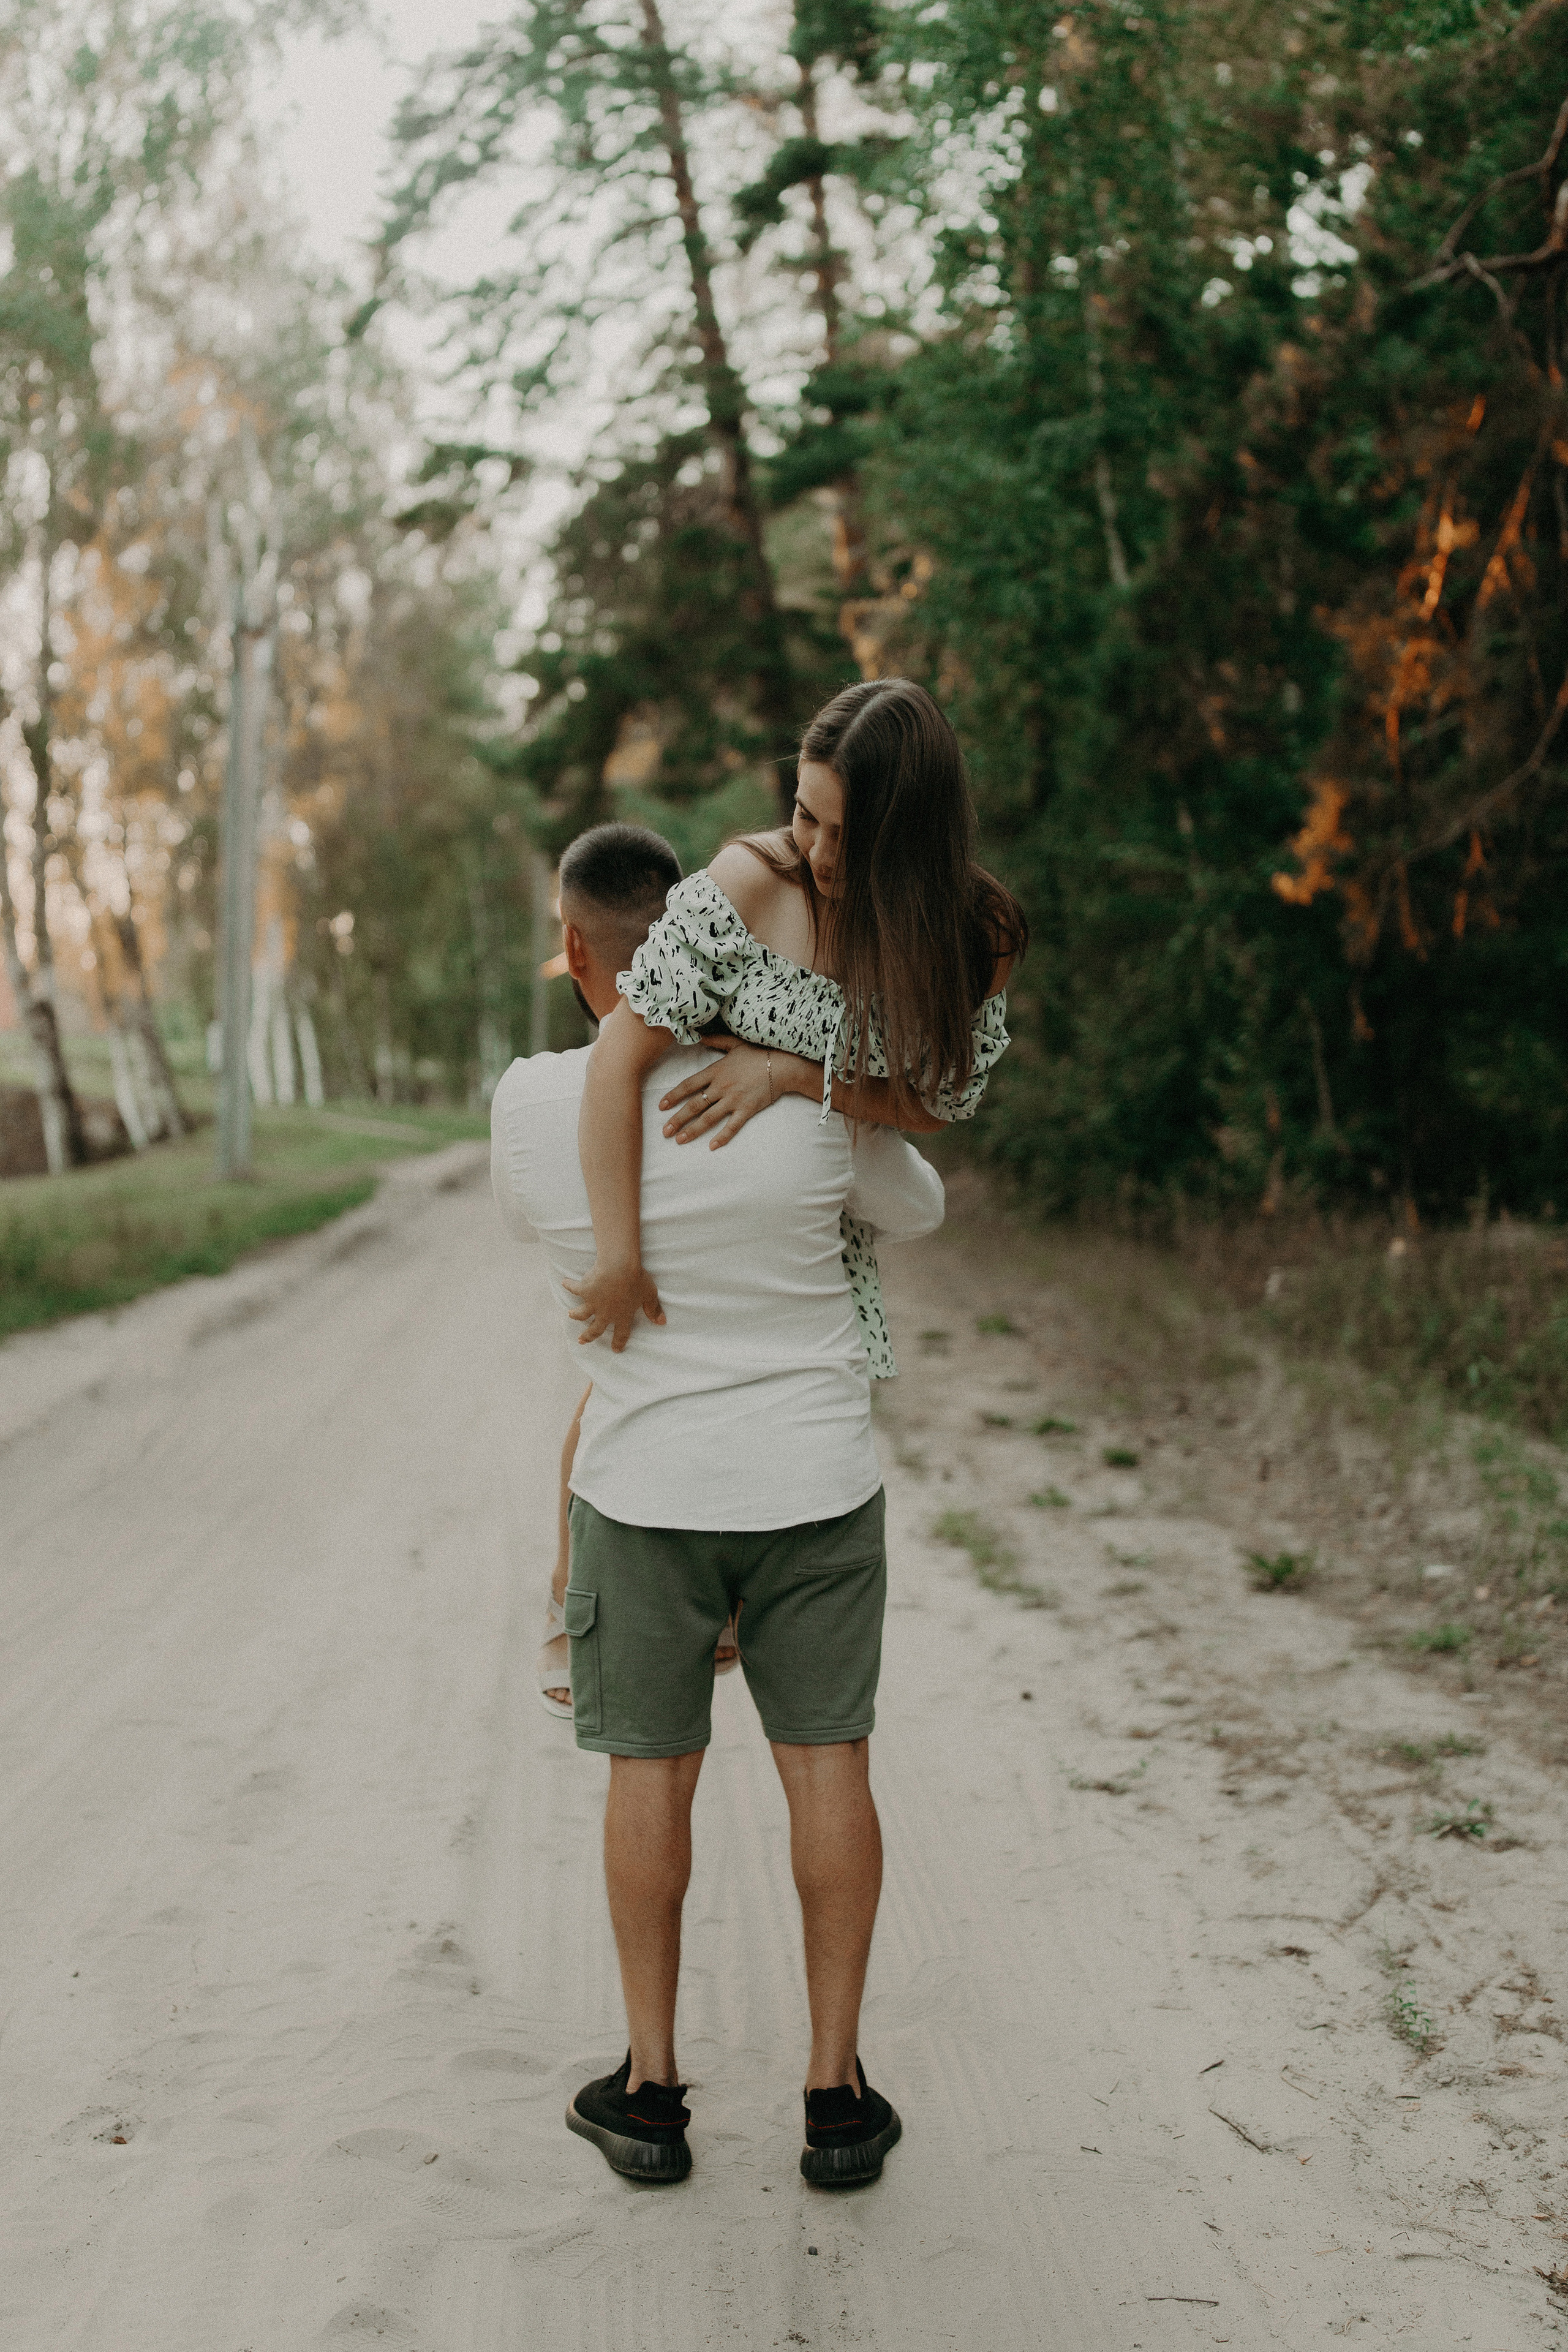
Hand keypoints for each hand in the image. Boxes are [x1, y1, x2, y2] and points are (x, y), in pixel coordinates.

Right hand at [562, 1259, 664, 1349]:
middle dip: (588, 1336)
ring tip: (571, 1315)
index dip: (619, 1342)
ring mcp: (593, 1303)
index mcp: (622, 1316)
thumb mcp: (649, 1295)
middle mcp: (605, 1313)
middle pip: (595, 1329)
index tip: (615, 1350)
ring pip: (581, 1313)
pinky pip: (574, 1288)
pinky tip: (564, 1282)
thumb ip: (653, 1309)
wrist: (619, 1268)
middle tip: (581, 1341)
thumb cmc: (637, 1281)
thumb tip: (662, 1322)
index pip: (621, 1333)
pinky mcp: (584, 1290)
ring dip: (576, 1315)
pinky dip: (568, 1285)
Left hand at [659, 1037, 812, 1146]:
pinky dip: (722, 1137)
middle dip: (677, 1119)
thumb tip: (699, 1036)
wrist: (783, 1064)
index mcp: (716, 1071)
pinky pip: (732, 1126)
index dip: (673, 1096)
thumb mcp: (735, 1043)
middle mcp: (721, 1086)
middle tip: (664, 1132)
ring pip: (708, 1118)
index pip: (689, 1085)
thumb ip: (716, 1040)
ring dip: (692, 1130)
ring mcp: (734, 1099)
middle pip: (694, 1105)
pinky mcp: (747, 1109)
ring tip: (679, 1140)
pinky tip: (712, 1147)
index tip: (661, 1106)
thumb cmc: (759, 1053)